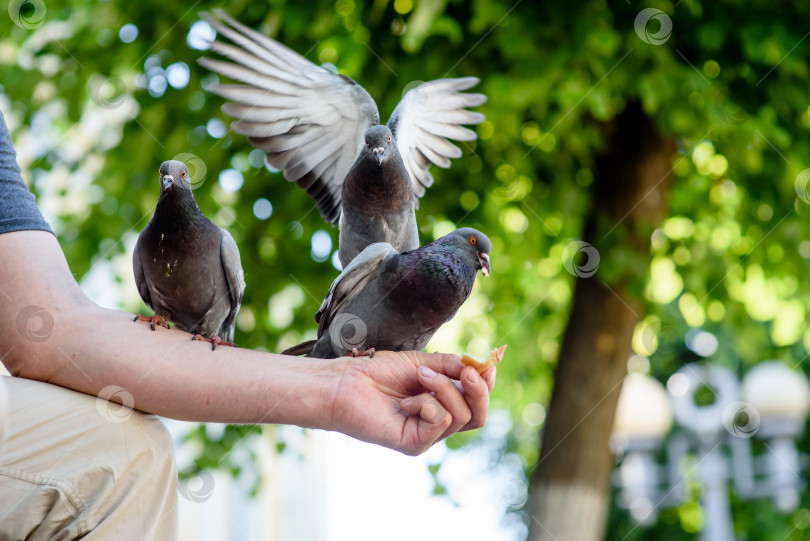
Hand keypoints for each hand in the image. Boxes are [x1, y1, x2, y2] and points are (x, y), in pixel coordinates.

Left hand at [327, 350, 495, 455]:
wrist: (346, 382)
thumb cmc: (379, 372)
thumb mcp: (422, 363)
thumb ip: (451, 366)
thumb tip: (482, 366)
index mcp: (442, 404)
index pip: (475, 403)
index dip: (486, 386)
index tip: (487, 366)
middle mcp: (437, 423)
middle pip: (477, 416)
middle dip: (478, 391)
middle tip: (468, 372)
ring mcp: (426, 436)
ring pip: (459, 416)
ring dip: (443, 388)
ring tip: (419, 376)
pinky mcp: (413, 444)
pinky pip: (439, 423)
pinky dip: (428, 405)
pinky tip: (406, 401)